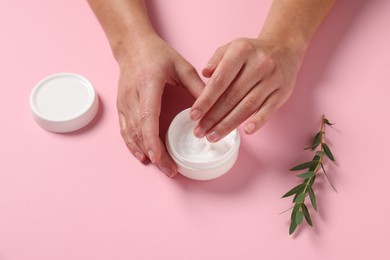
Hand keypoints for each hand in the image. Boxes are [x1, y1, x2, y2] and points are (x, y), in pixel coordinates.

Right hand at [116, 34, 203, 176]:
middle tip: (170, 170)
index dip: (151, 140)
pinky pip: (125, 130)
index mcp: (147, 85)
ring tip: (161, 167)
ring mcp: (124, 103)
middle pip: (140, 131)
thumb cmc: (157, 54)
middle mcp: (132, 97)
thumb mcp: (181, 65)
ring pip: (131, 134)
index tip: (158, 157)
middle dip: (154, 154)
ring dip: (144, 152)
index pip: (147, 117)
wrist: (132, 46)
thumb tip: (214, 106)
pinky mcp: (122, 106)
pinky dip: (133, 145)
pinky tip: (143, 156)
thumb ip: (197, 86)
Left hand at [189, 37, 303, 141]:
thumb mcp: (232, 47)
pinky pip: (269, 109)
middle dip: (213, 117)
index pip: (220, 80)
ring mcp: (273, 79)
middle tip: (200, 131)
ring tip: (213, 136)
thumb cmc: (252, 51)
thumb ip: (216, 59)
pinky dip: (258, 121)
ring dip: (228, 124)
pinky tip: (246, 131)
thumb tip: (204, 73)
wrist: (285, 47)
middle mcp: (259, 64)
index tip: (193, 115)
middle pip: (232, 97)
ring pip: (248, 106)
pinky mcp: (283, 92)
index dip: (205, 100)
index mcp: (242, 51)